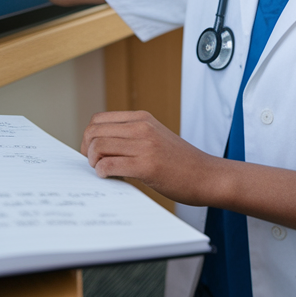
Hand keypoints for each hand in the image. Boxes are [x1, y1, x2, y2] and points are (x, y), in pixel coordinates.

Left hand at [81, 111, 221, 206]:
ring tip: (103, 172)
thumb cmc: (181, 162)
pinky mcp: (147, 165)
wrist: (208, 175)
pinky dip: (103, 173)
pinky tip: (111, 178)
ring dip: (94, 163)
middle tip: (95, 164)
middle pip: (94, 132)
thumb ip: (132, 135)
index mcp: (142, 118)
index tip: (93, 153)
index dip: (89, 137)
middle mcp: (142, 127)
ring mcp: (145, 145)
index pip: (98, 119)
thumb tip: (99, 146)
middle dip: (87, 150)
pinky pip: (109, 166)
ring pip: (98, 147)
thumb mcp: (155, 137)